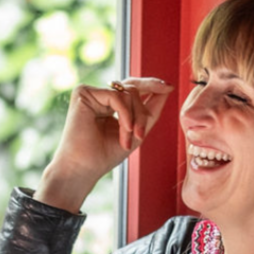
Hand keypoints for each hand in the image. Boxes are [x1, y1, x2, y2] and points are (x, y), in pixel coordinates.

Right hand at [36, 77, 174, 211]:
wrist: (83, 168)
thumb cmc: (105, 155)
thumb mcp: (137, 131)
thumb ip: (150, 110)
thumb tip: (167, 88)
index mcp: (109, 104)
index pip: (133, 88)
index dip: (151, 85)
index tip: (170, 88)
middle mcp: (99, 96)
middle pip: (133, 88)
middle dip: (142, 112)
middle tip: (141, 135)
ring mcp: (91, 92)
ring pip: (128, 92)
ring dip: (134, 118)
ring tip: (128, 139)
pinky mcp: (83, 93)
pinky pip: (117, 96)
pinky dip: (125, 114)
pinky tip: (125, 130)